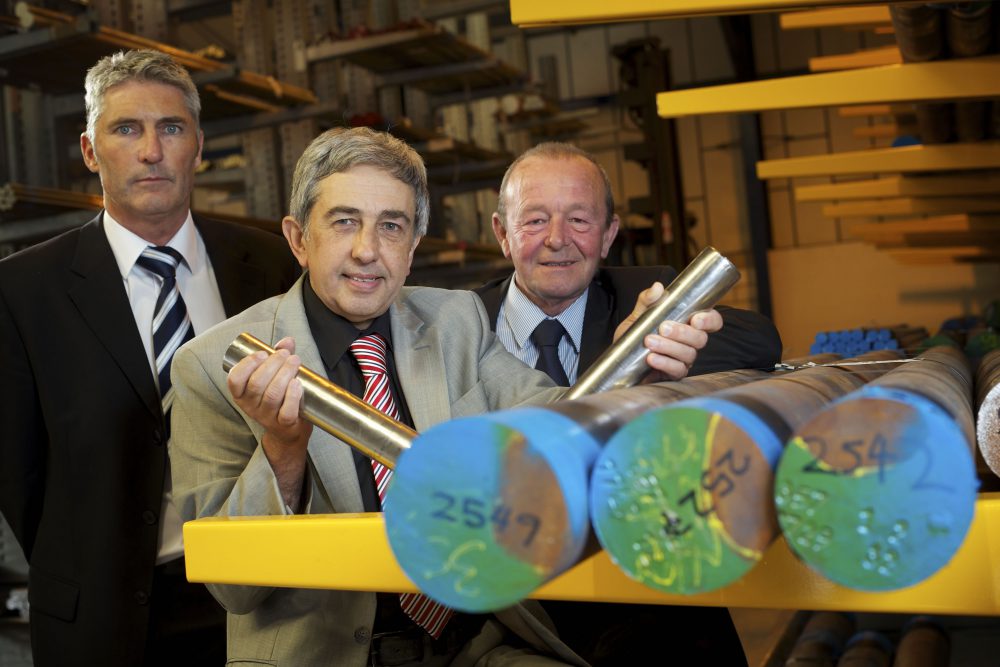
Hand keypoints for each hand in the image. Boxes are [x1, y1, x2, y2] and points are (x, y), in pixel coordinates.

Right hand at [227, 336, 311, 508]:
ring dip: (285, 374)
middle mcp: (251, 407)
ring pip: (272, 394)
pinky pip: (286, 411)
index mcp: (242, 394)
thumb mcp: (273, 377)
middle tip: (285, 354)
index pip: (234, 380)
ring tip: (295, 362)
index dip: (248, 364)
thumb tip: (287, 341)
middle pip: (257, 383)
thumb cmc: (278, 398)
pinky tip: (298, 383)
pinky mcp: (284, 425)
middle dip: (272, 364)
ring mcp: (267, 417)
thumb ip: (278, 357)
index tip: (263, 353)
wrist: (288, 431)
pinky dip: (293, 396)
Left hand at [613, 282, 722, 381]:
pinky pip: (677, 370)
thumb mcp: (638, 315)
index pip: (712, 321)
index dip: (710, 320)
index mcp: (688, 324)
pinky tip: (651, 358)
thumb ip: (648, 300)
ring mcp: (684, 360)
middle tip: (663, 328)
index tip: (696, 319)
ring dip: (669, 347)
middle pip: (700, 339)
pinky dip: (664, 363)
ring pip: (688, 354)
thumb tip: (657, 287)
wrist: (619, 359)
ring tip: (650, 341)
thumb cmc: (635, 336)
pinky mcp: (674, 374)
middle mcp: (690, 342)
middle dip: (682, 333)